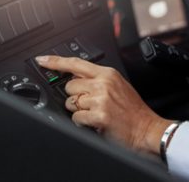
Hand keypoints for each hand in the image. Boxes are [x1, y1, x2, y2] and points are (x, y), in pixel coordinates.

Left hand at [35, 56, 172, 153]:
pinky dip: (83, 123)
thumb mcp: (119, 86)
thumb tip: (76, 80)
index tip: (42, 60)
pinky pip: (76, 118)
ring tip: (96, 114)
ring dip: (80, 111)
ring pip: (71, 103)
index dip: (55, 62)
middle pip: (69, 86)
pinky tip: (96, 123)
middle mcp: (103, 84)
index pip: (76, 64)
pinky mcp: (99, 115)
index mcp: (108, 74)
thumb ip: (98, 80)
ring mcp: (101, 99)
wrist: (146, 129)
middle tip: (92, 104)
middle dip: (76, 97)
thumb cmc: (134, 111)